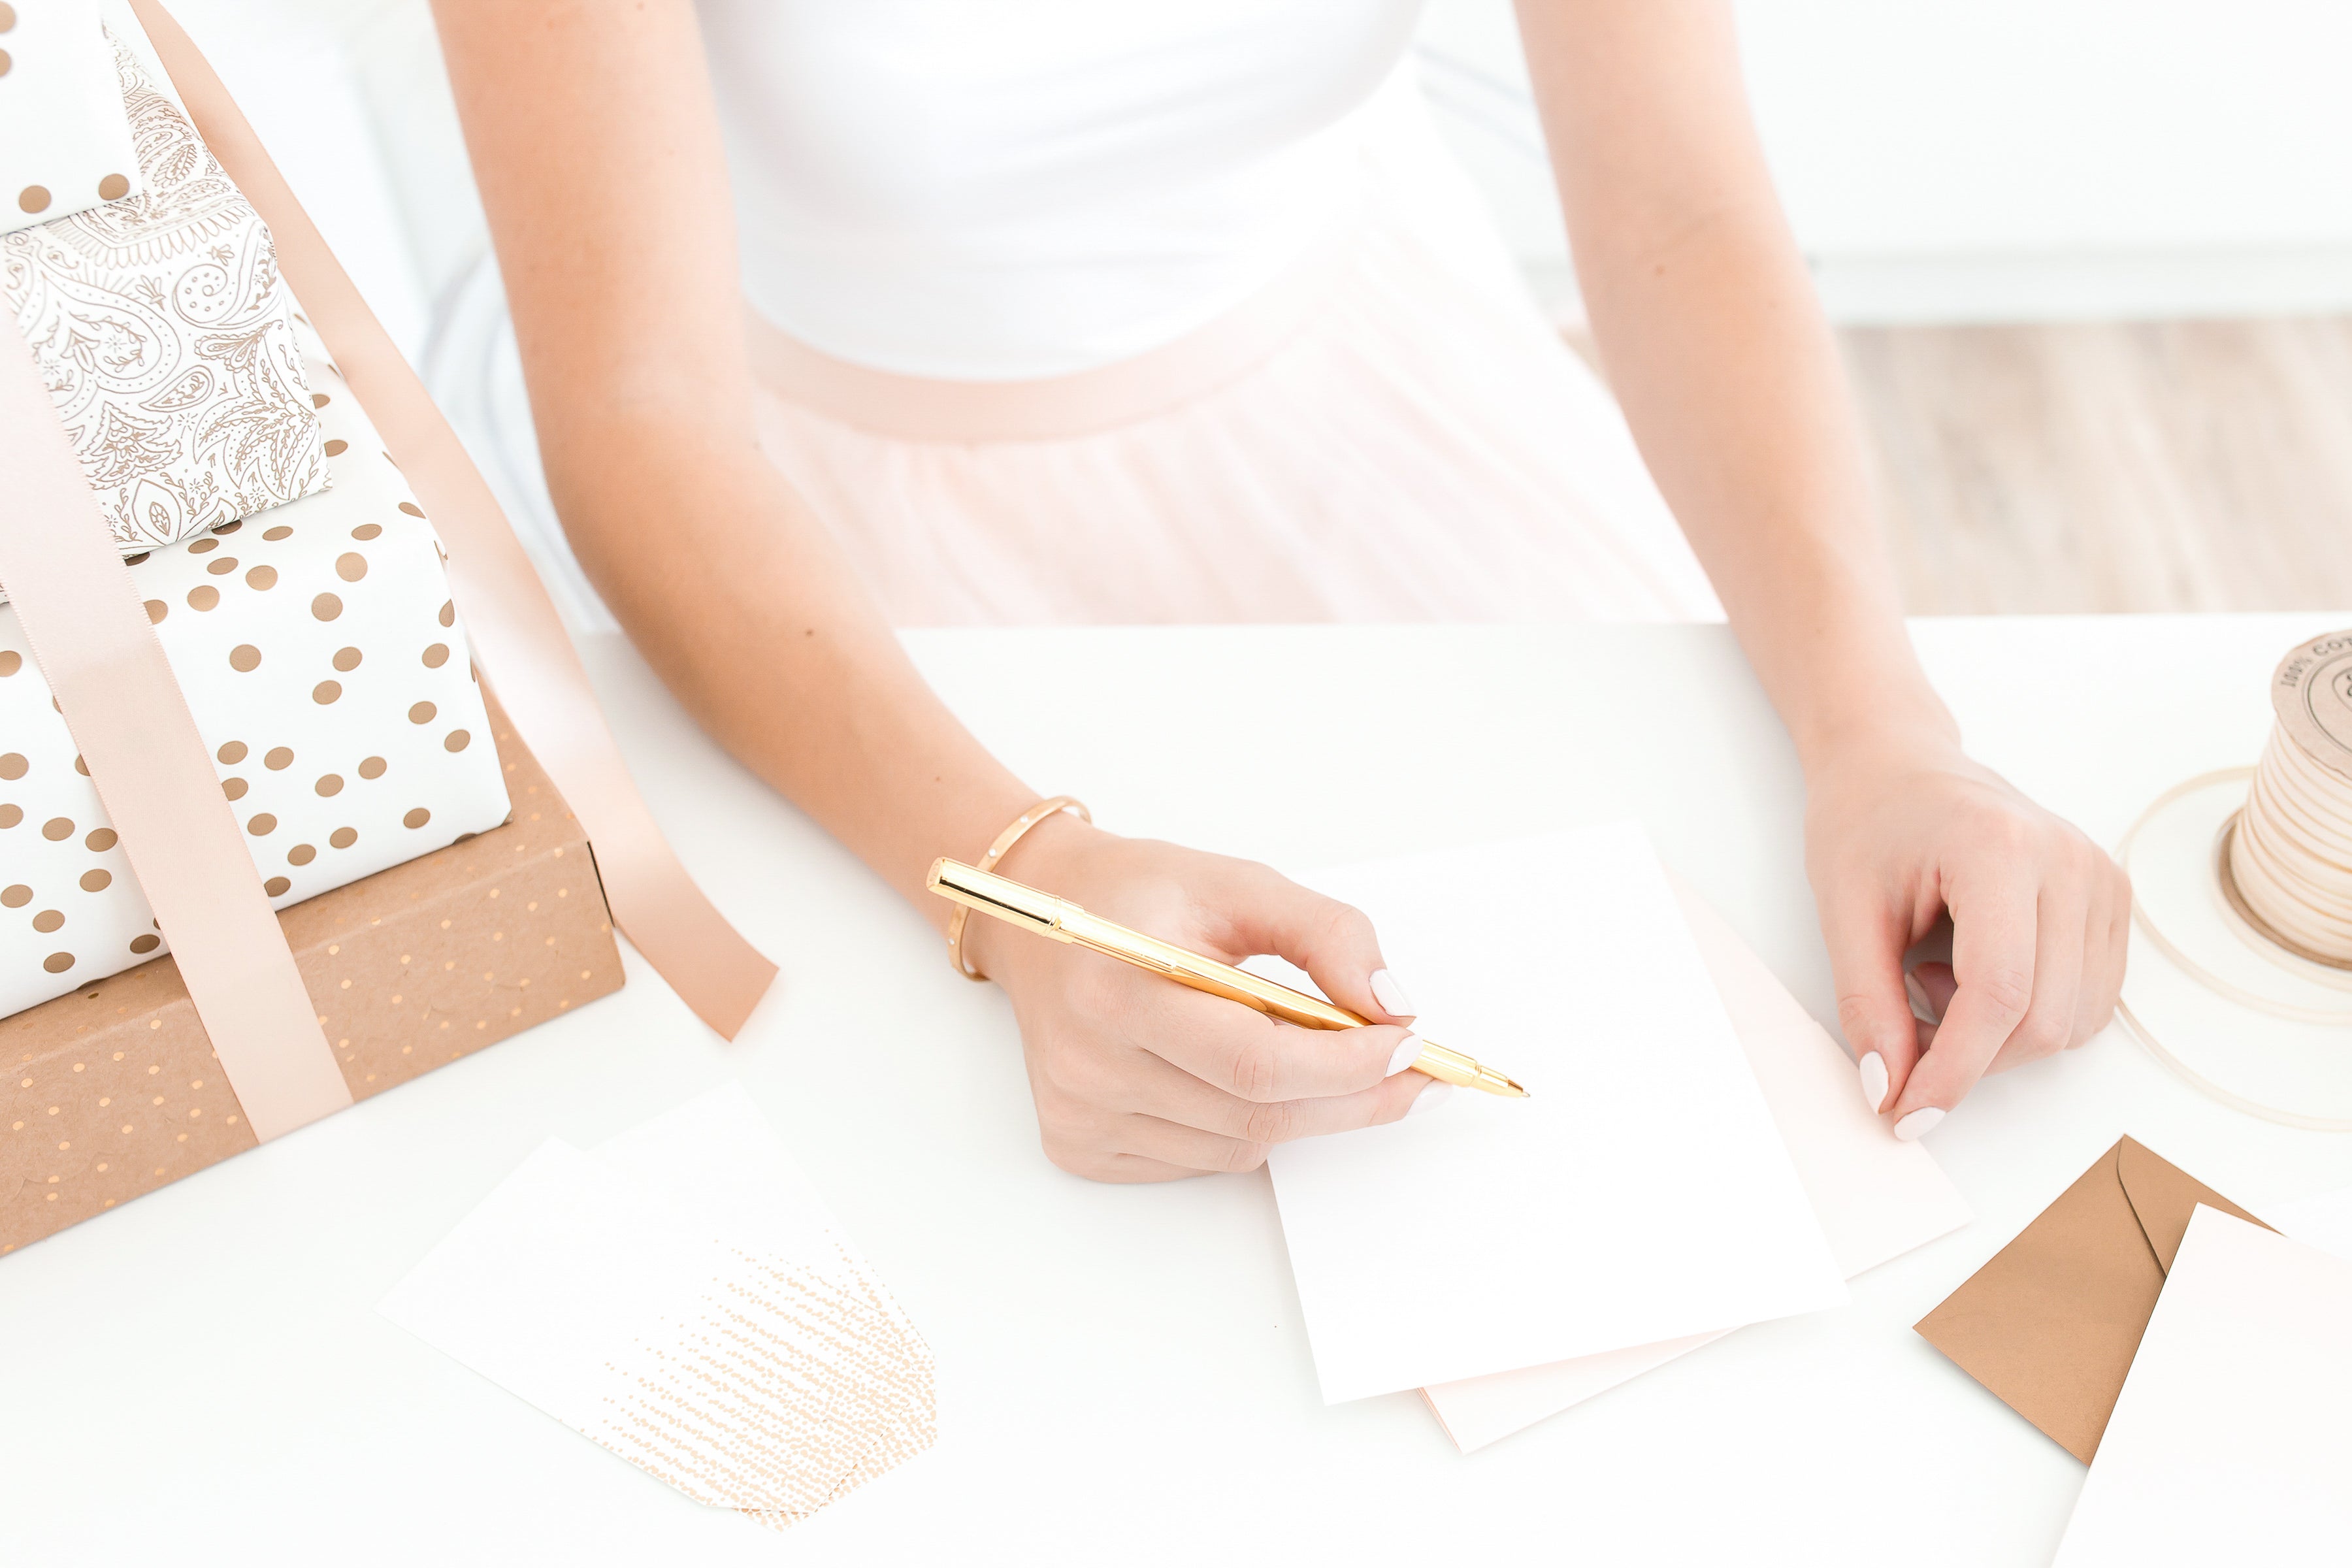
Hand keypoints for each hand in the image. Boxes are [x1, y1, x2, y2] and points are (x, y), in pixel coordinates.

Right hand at [962, 816, 1443, 1181]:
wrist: (1041, 914)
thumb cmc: (1141, 895)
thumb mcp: (1241, 884)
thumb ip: (1327, 934)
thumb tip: (1393, 1008)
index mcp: (1117, 987)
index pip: (1256, 1062)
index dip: (1347, 1066)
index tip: (1410, 1045)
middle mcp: (1087, 1064)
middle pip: (1256, 1114)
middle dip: (1351, 1098)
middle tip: (1409, 1073)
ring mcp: (1078, 1113)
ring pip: (1239, 1147)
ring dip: (1298, 1111)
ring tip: (1306, 1056)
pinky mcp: (1076, 1145)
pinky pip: (1200, 1160)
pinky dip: (1241, 1125)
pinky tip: (1228, 1074)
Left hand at [1804, 734, 2128, 1137]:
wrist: (1899, 765)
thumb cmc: (1866, 822)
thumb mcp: (1842, 912)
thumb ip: (1867, 1006)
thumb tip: (1889, 1091)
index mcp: (2000, 849)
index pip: (1999, 994)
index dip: (1953, 1070)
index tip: (1906, 1113)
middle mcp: (2070, 862)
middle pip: (2042, 1021)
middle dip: (1968, 1059)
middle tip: (1901, 1028)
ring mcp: (2101, 881)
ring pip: (2072, 1024)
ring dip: (1996, 1038)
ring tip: (1933, 976)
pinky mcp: (2110, 902)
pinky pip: (2087, 1003)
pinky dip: (2026, 1016)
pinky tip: (1972, 972)